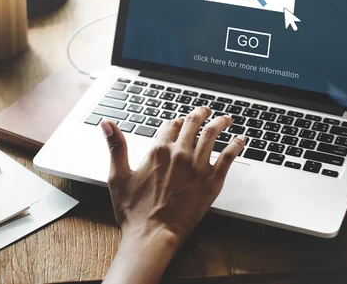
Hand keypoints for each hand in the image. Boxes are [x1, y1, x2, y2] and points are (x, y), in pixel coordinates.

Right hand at [101, 107, 245, 283]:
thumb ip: (116, 146)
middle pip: (193, 125)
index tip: (179, 121)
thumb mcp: (118, 176)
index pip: (170, 125)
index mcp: (158, 151)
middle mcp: (179, 154)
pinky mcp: (211, 182)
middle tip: (206, 111)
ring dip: (220, 123)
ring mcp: (197, 168)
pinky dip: (235, 146)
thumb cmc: (133, 211)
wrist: (152, 235)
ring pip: (212, 135)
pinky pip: (228, 158)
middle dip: (200, 114)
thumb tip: (107, 123)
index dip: (175, 121)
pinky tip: (240, 140)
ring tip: (226, 119)